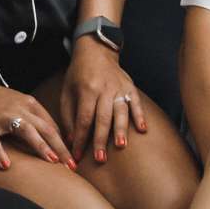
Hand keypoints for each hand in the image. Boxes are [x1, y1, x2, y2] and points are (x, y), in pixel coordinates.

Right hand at [0, 79, 73, 171]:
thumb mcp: (17, 103)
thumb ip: (32, 118)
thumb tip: (51, 137)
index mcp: (29, 104)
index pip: (52, 126)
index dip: (64, 143)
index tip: (73, 158)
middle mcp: (19, 109)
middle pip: (45, 130)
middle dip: (61, 148)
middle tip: (72, 166)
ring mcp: (2, 116)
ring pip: (26, 131)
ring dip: (41, 147)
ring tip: (52, 162)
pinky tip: (5, 165)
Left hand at [60, 39, 147, 164]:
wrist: (96, 50)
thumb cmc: (78, 74)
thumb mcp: (67, 92)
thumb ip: (68, 116)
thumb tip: (71, 140)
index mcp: (87, 89)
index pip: (83, 119)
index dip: (80, 138)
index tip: (77, 155)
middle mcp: (104, 89)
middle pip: (102, 118)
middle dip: (100, 140)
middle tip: (100, 158)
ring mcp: (119, 87)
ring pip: (121, 112)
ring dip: (121, 130)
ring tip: (120, 146)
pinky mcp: (130, 86)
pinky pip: (137, 103)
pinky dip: (140, 116)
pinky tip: (142, 129)